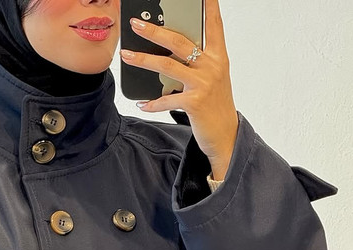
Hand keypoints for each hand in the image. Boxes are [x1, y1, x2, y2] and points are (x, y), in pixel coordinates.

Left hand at [120, 0, 238, 177]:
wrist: (225, 134)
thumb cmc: (215, 104)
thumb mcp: (212, 78)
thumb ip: (198, 62)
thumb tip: (171, 50)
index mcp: (218, 56)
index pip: (213, 24)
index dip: (208, 6)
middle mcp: (212, 66)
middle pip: (179, 42)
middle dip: (154, 31)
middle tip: (136, 24)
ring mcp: (203, 84)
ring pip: (167, 65)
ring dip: (143, 60)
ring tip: (127, 55)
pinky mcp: (194, 103)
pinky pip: (166, 99)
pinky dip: (151, 103)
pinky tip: (141, 103)